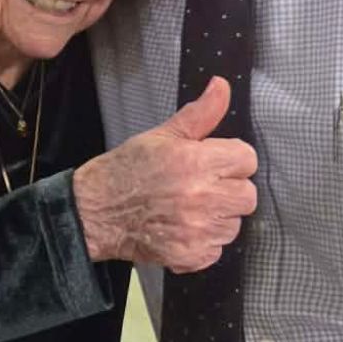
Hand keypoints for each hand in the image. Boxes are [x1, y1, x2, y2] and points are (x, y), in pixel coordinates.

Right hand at [71, 76, 256, 269]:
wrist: (94, 210)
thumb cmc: (127, 169)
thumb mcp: (162, 135)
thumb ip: (200, 114)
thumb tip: (222, 85)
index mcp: (197, 161)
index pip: (247, 159)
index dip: (232, 160)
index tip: (214, 163)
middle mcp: (202, 196)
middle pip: (248, 195)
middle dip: (229, 190)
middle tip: (202, 187)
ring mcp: (198, 229)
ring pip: (234, 224)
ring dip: (218, 218)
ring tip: (190, 209)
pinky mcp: (191, 255)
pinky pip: (217, 249)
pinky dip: (203, 243)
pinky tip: (183, 229)